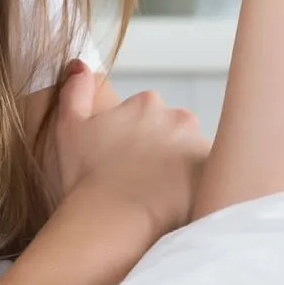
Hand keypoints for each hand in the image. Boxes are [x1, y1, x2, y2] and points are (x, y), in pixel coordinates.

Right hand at [43, 60, 210, 237]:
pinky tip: (178, 206)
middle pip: (176, 133)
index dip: (137, 141)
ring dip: (183, 171)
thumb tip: (80, 64)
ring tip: (160, 199)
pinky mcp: (214, 176)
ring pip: (195, 156)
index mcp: (146, 103)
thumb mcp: (69, 128)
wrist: (110, 220)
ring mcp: (199, 145)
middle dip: (164, 152)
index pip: (150, 116)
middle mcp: (178, 117)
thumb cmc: (86, 177)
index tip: (126, 162)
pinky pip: (211, 180)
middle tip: (144, 182)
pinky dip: (199, 189)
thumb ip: (75, 90)